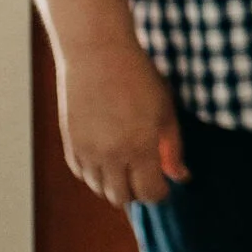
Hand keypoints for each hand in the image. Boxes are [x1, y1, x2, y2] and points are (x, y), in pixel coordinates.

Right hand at [56, 35, 186, 208]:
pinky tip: (107, 158)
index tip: (164, 185)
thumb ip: (172, 148)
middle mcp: (111, 156)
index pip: (148, 193)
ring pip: (100, 189)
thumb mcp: (165, 110)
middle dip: (137, 192)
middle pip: (122, 198)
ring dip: (115, 184)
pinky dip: (95, 173)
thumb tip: (181, 176)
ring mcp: (87, 152)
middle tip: (146, 176)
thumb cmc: (138, 78)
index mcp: (140, 148)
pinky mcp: (70, 144)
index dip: (159, 193)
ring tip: (127, 165)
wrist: (98, 54)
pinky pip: (82, 174)